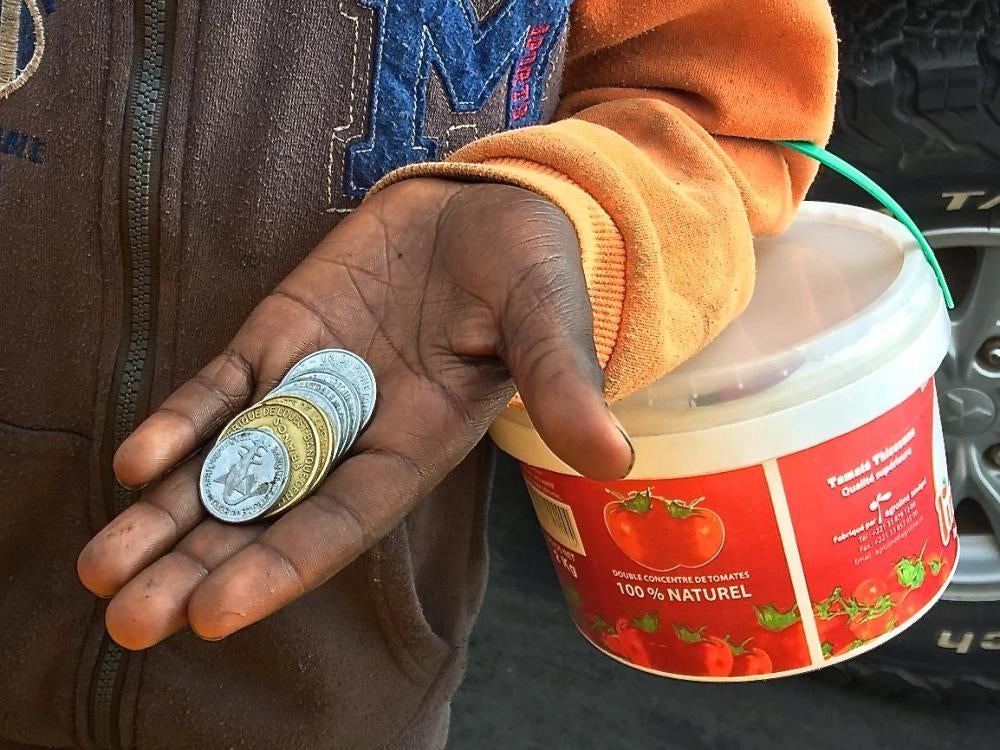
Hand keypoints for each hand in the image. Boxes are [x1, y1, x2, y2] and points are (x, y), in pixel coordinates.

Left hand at [77, 178, 632, 648]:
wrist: (485, 206)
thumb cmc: (530, 266)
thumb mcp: (548, 317)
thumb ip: (564, 383)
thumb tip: (613, 454)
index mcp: (419, 444)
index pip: (345, 520)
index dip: (284, 565)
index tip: (216, 612)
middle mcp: (355, 431)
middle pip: (268, 512)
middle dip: (200, 565)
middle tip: (132, 621)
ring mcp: (308, 385)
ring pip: (226, 463)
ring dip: (166, 515)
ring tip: (102, 571)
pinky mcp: (278, 336)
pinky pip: (220, 388)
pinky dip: (181, 422)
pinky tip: (137, 461)